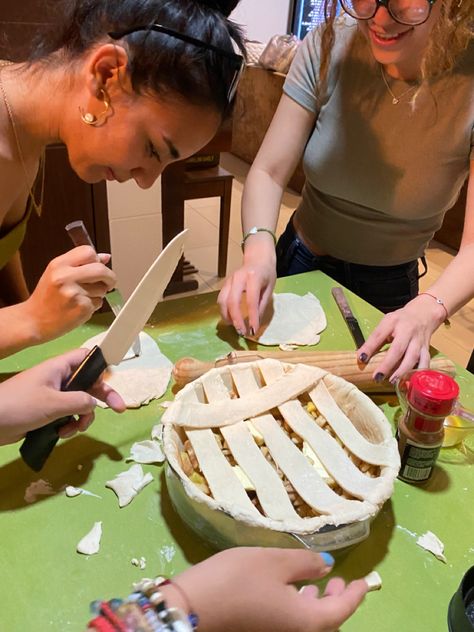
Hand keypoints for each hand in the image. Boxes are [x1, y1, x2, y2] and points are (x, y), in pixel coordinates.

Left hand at [0, 348, 125, 445]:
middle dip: (101, 398)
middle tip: (119, 409)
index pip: (86, 358)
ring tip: (71, 430)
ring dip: (81, 418)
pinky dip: (69, 425)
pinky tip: (61, 434)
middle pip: (88, 384)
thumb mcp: (53, 403)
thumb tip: (94, 404)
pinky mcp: (47, 412)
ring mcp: (53, 396)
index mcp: (59, 368)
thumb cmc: (20, 405)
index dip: (101, 366)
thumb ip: (80, 401)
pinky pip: (68, 415)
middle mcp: (59, 379)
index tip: (113, 378)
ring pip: (80, 403)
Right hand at [22, 246, 115, 342]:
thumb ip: (80, 264)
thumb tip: (105, 257)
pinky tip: (80, 308)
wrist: (34, 321)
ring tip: (82, 298)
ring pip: (103, 289)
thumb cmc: (46, 297)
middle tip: (109, 283)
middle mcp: (66, 277)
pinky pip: (100, 303)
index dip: (97, 260)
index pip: (89, 252)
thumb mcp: (56, 274)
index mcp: (59, 265)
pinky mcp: (82, 308)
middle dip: (110, 277)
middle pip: (101, 270)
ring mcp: (75, 294)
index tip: (99, 267)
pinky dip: (94, 306)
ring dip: (99, 293)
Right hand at [168, 547, 368, 631]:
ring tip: (316, 585)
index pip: (342, 610)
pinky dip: (299, 611)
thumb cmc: (236, 580)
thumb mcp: (274, 561)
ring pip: (309, 627)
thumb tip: (326, 566)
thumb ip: (305, 563)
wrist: (192, 609)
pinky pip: (292, 627)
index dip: (356, 594)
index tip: (365, 580)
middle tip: (340, 582)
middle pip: (328, 625)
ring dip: (317, 607)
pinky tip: (288, 593)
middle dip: (337, 603)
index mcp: (307, 622)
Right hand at [218, 240, 275, 335]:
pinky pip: (221, 299)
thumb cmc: (266, 274)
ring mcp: (229, 280)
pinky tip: (230, 319)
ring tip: (235, 327)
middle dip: (236, 319)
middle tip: (241, 332)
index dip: (252, 317)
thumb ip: (262, 305)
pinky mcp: (225, 284)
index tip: (253, 330)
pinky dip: (224, 311)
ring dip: (227, 317)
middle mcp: (238, 278)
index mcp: (253, 277)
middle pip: (232, 301)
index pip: (251, 301)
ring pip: (222, 301)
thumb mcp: (270, 289)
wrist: (258, 259)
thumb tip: (255, 323)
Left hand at [358, 294, 446, 382]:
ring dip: (403, 371)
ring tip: (393, 381)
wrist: (423, 314)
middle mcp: (408, 331)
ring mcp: (419, 340)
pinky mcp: (426, 349)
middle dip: (388, 364)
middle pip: (398, 349)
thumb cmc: (400, 321)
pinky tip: (411, 381)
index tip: (361, 358)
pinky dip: (419, 372)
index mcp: (393, 322)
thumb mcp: (386, 323)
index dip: (370, 347)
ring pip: (413, 357)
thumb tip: (362, 356)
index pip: (379, 335)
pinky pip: (425, 362)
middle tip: (378, 377)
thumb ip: (376, 339)